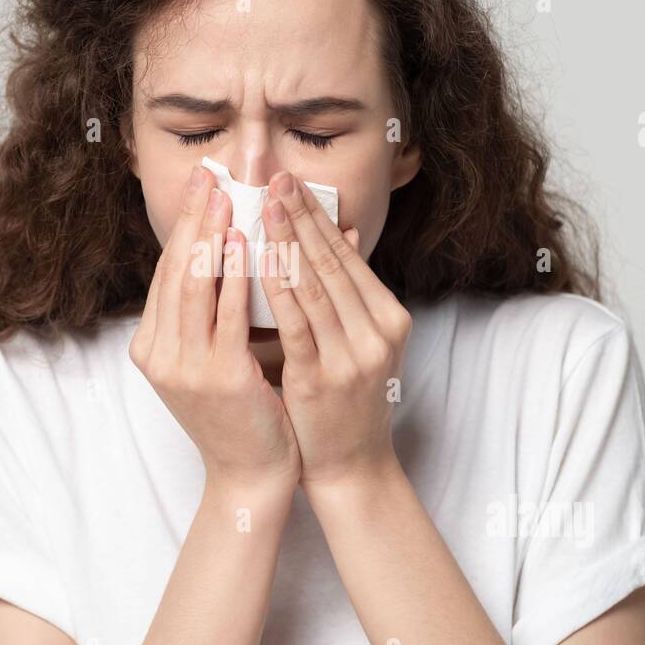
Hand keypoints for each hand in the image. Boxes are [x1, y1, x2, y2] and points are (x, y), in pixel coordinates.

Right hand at [129, 164, 301, 493]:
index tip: (202, 187)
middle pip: (174, 270)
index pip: (167, 273)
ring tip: (226, 198)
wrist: (251, 475)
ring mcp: (184, 367)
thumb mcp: (216, 357)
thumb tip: (240, 247)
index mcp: (152, 347)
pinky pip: (227, 315)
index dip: (184, 226)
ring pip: (194, 286)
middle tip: (210, 176)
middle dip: (193, 219)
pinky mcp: (218, 378)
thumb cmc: (242, 414)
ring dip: (210, 236)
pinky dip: (236, 275)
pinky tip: (247, 244)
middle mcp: (159, 354)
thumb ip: (218, 308)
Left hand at [258, 171, 412, 489]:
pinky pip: (296, 323)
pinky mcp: (323, 377)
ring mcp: (353, 355)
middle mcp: (378, 332)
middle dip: (299, 216)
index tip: (289, 182)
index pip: (346, 256)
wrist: (351, 467)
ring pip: (314, 285)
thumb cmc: (345, 401)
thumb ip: (349, 291)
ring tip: (260, 205)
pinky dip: (276, 288)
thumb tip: (343, 232)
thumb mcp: (358, 342)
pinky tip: (256, 261)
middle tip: (273, 178)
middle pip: (332, 262)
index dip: (315, 216)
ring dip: (285, 240)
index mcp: (389, 318)